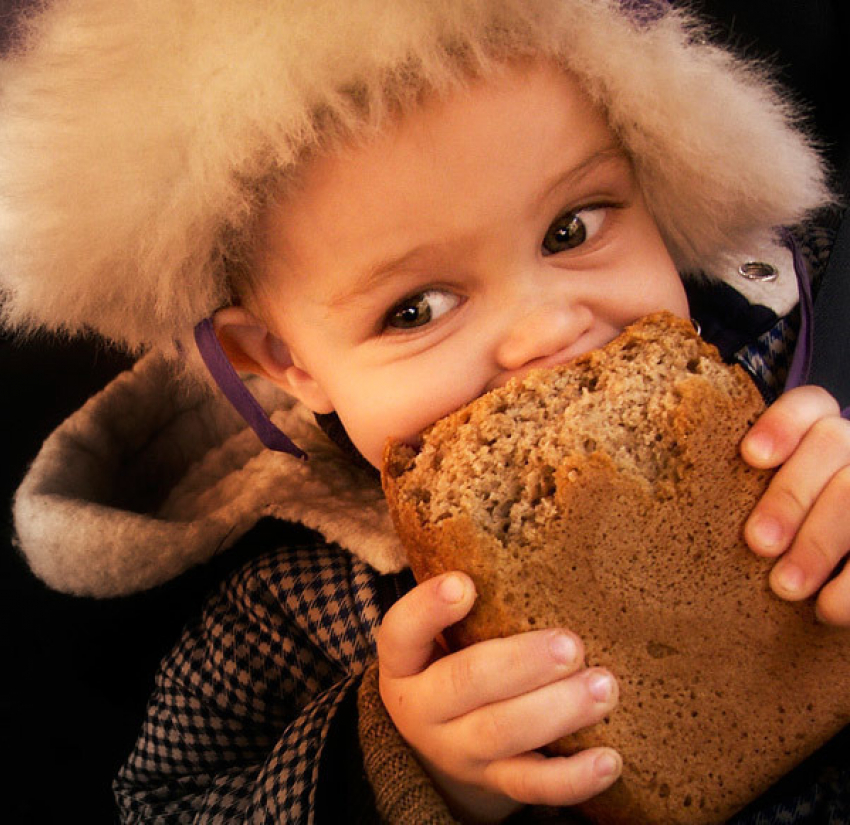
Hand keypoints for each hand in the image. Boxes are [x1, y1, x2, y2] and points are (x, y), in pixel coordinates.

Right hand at [376, 571, 620, 822]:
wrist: (441, 745)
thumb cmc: (452, 660)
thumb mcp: (439, 633)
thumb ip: (466, 593)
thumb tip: (490, 501)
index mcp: (404, 662)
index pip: (401, 631)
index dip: (428, 609)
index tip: (464, 583)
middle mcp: (424, 708)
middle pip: (464, 685)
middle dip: (520, 664)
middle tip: (571, 644)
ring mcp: (459, 749)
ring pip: (502, 734)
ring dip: (556, 711)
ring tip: (604, 687)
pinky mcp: (496, 782)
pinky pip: (532, 786)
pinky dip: (572, 778)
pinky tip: (610, 758)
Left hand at [741, 385, 849, 624]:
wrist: (834, 575)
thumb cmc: (780, 538)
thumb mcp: (755, 506)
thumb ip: (738, 494)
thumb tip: (667, 510)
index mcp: (820, 433)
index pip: (810, 405)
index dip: (782, 423)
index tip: (750, 456)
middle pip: (832, 444)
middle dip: (790, 494)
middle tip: (757, 543)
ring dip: (819, 542)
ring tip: (784, 587)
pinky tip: (827, 609)